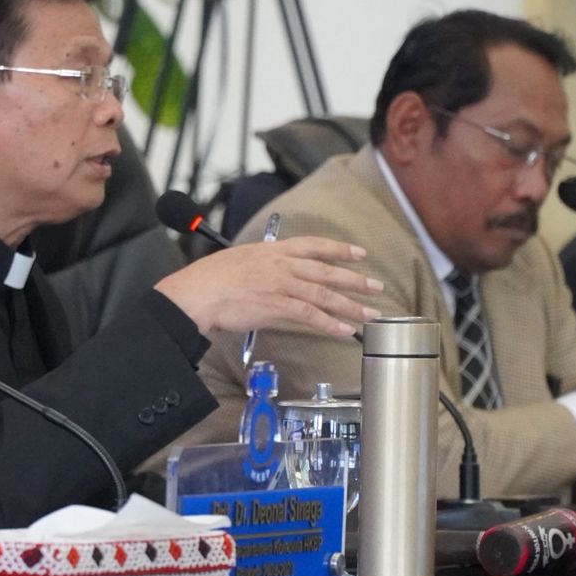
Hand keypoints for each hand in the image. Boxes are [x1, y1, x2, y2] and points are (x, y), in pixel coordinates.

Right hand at [154, 236, 381, 335]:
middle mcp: (283, 265)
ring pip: (325, 294)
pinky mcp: (278, 305)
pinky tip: (345, 330)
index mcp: (274, 250)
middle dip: (355, 279)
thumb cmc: (212, 279)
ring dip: (351, 305)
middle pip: (327, 271)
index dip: (340, 249)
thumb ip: (265, 267)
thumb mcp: (243, 261)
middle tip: (376, 286)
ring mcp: (282, 285)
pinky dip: (330, 323)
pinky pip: (311, 315)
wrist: (198, 292)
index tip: (359, 253)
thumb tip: (278, 278)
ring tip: (370, 314)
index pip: (315, 245)